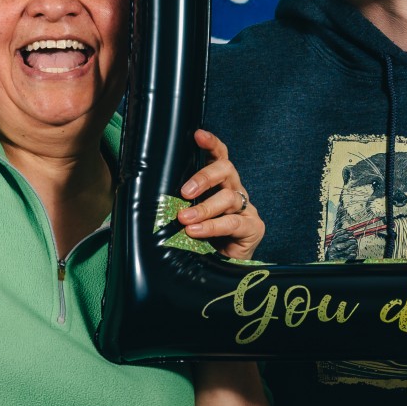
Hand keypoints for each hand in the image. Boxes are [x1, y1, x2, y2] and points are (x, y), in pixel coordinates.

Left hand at [177, 129, 264, 259]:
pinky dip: (213, 226)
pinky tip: (197, 231)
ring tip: (185, 220)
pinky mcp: (253, 227)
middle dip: (204, 177)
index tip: (198, 135)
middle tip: (185, 191)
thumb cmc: (203, 240)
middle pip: (226, 170)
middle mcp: (235, 191)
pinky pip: (233, 222)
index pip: (219, 156)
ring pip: (228, 197)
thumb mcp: (189, 217)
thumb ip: (180, 205)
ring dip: (204, 208)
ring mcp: (246, 208)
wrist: (222, 270)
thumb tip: (153, 198)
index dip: (211, 144)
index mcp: (220, 184)